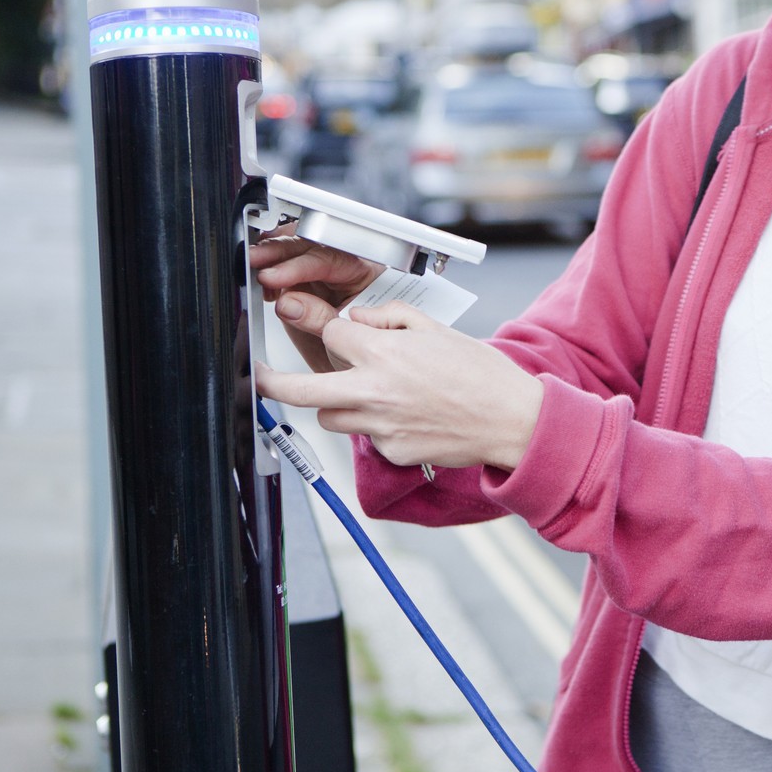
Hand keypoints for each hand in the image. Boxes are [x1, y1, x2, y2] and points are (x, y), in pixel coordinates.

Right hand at [249, 234, 383, 371]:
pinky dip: (270, 267)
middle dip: (280, 250)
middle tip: (255, 259)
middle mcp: (345, 268)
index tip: (273, 276)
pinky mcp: (304, 283)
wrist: (352, 369)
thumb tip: (288, 303)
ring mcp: (324, 274)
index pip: (330, 260)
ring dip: (274, 254)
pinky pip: (287, 265)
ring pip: (299, 250)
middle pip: (313, 246)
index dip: (298, 266)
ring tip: (252, 263)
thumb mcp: (343, 339)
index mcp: (366, 274)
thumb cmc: (360, 354)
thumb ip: (318, 319)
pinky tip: (261, 280)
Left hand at [253, 302, 543, 471]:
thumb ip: (391, 318)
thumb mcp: (437, 329)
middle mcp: (374, 392)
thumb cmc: (481, 373)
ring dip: (337, 404)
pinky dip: (378, 425)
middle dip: (270, 383)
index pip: (330, 334)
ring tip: (372, 394)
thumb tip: (357, 319)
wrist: (512, 420)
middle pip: (301, 391)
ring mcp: (380, 427)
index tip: (308, 319)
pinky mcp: (390, 452)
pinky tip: (410, 416)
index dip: (320, 323)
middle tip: (259, 377)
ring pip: (332, 417)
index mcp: (385, 355)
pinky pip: (367, 437)